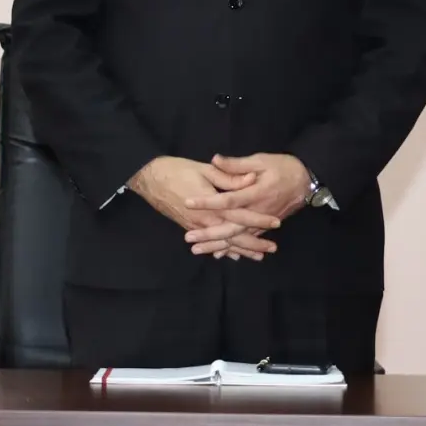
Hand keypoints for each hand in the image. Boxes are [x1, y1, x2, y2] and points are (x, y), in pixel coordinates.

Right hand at [127, 155, 275, 260]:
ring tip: (258, 256)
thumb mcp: (206, 169)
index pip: (241, 216)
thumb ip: (230, 177)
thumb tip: (251, 179)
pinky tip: (230, 255)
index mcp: (212, 206)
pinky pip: (209, 242)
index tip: (276, 223)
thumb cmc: (177, 170)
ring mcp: (196, 227)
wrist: (149, 178)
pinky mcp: (188, 227)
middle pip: (234, 236)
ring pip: (222, 243)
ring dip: (240, 250)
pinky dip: (221, 249)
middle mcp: (205, 221)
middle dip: (253, 244)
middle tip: (272, 249)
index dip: (259, 220)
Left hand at [186, 153, 312, 261]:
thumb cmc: (282, 167)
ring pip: (238, 238)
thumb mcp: (260, 160)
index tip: (188, 202)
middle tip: (188, 238)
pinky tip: (218, 253)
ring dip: (218, 245)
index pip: (227, 200)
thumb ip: (237, 165)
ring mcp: (262, 222)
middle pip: (231, 227)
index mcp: (255, 193)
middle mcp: (258, 212)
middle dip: (209, 234)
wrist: (306, 181)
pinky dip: (233, 248)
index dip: (207, 202)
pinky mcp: (265, 227)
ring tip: (197, 249)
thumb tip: (215, 160)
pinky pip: (247, 240)